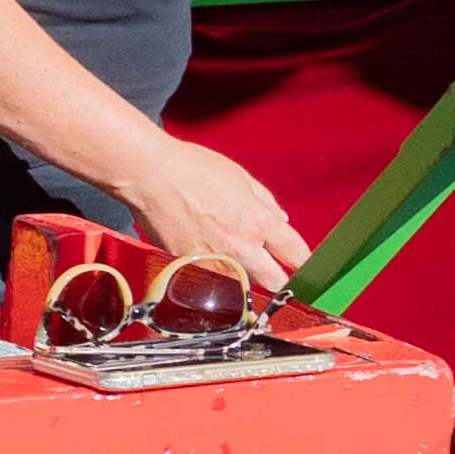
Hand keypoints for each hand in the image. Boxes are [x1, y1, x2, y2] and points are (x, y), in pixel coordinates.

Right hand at [116, 132, 309, 295]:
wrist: (149, 175)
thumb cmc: (192, 168)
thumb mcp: (240, 177)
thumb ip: (266, 201)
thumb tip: (279, 219)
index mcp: (258, 222)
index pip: (296, 254)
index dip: (304, 263)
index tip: (304, 266)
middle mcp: (240, 246)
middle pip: (274, 281)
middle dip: (278, 279)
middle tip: (275, 275)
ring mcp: (213, 259)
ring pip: (241, 285)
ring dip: (244, 278)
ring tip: (235, 265)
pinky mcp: (187, 265)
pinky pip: (209, 278)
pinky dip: (213, 273)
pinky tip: (207, 259)